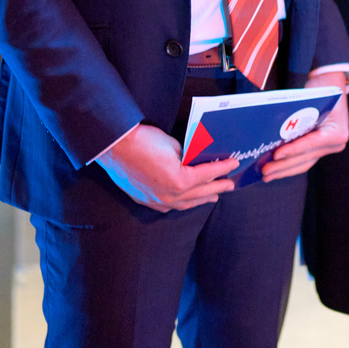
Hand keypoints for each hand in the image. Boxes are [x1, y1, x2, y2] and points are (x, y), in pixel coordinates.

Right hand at [98, 124, 238, 212]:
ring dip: (201, 199)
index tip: (233, 164)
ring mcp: (157, 201)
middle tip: (230, 185)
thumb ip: (189, 157)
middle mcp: (170, 196)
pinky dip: (182, 203)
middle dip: (217, 187)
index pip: (207, 175)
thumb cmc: (145, 140)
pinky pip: (169, 206)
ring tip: (214, 196)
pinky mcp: (146, 200)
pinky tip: (187, 201)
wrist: (115, 146)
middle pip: (200, 193)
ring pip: (185, 203)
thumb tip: (197, 161)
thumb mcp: (175, 145)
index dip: (222, 169)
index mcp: (180, 181)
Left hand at [261, 75, 348, 181]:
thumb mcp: (310, 99)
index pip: (312, 143)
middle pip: (305, 158)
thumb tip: (270, 130)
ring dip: (283, 170)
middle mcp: (336, 144)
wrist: (330, 85)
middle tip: (264, 171)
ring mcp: (328, 149)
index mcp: (337, 131)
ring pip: (303, 163)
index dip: (293, 150)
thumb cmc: (318, 90)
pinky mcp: (319, 150)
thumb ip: (295, 116)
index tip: (276, 155)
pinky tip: (274, 171)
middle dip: (283, 166)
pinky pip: (303, 161)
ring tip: (266, 175)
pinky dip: (288, 165)